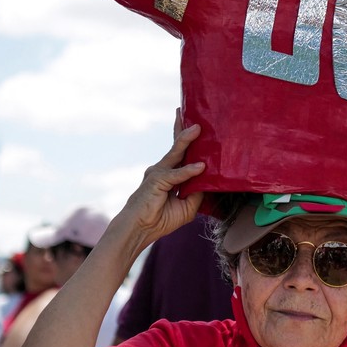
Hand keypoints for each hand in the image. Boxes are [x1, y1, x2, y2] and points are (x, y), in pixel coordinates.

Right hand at [114, 119, 204, 247]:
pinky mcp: (156, 180)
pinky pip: (176, 175)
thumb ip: (197, 192)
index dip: (189, 142)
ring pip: (175, 153)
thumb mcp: (187, 207)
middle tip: (196, 117)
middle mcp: (163, 170)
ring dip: (186, 140)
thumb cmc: (160, 219)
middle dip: (184, 130)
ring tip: (197, 128)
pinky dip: (188, 171)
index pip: (181, 154)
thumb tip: (207, 179)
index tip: (199, 128)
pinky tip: (200, 167)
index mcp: (170, 175)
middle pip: (177, 147)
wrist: (140, 230)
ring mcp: (158, 173)